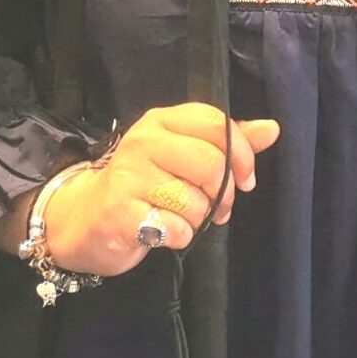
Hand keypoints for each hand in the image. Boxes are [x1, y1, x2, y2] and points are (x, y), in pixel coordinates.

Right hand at [45, 103, 280, 278]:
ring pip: (196, 201)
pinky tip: (163, 231)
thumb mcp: (182, 156)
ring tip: (180, 218)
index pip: (216, 124)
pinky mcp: (121, 212)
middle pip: (211, 164)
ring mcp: (129, 176)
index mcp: (161, 120)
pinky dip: (180, 237)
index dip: (241, 154)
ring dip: (198, 219)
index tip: (246, 178)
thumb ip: (227, 143)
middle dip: (223, 194)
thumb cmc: (142, 185)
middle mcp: (143, 141)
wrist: (85, 218)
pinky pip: (177, 228)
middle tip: (216, 208)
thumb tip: (272, 128)